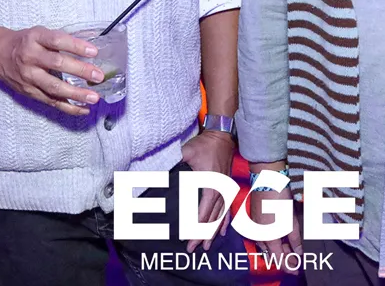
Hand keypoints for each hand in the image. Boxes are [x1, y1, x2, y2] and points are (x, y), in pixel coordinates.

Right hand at [0, 25, 103, 115]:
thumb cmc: (25, 42)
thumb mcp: (40, 33)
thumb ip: (60, 40)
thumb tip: (90, 50)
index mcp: (35, 38)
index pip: (57, 41)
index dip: (76, 46)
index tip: (94, 52)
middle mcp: (30, 57)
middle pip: (57, 64)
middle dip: (80, 71)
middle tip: (98, 76)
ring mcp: (28, 77)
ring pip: (54, 87)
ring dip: (76, 94)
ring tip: (94, 98)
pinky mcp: (29, 92)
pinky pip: (50, 101)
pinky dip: (68, 107)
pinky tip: (83, 108)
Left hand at [181, 130, 235, 252]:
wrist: (222, 135)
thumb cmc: (204, 144)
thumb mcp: (187, 152)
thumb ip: (174, 161)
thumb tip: (156, 170)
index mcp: (211, 185)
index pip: (203, 212)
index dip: (196, 227)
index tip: (188, 238)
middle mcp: (220, 191)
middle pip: (212, 218)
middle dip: (202, 235)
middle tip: (193, 249)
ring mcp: (226, 190)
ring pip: (220, 217)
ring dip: (213, 232)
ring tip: (207, 246)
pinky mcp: (227, 187)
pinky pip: (228, 209)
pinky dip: (224, 222)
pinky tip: (222, 231)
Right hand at [248, 187, 302, 272]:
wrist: (267, 181)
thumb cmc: (280, 200)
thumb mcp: (291, 222)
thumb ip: (295, 240)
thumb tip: (298, 253)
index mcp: (268, 238)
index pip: (279, 260)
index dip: (289, 266)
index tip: (297, 269)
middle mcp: (259, 236)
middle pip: (272, 254)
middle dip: (284, 258)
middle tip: (296, 260)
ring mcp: (255, 228)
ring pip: (267, 245)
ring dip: (279, 249)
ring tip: (291, 249)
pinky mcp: (254, 221)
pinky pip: (263, 236)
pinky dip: (273, 240)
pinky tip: (281, 238)